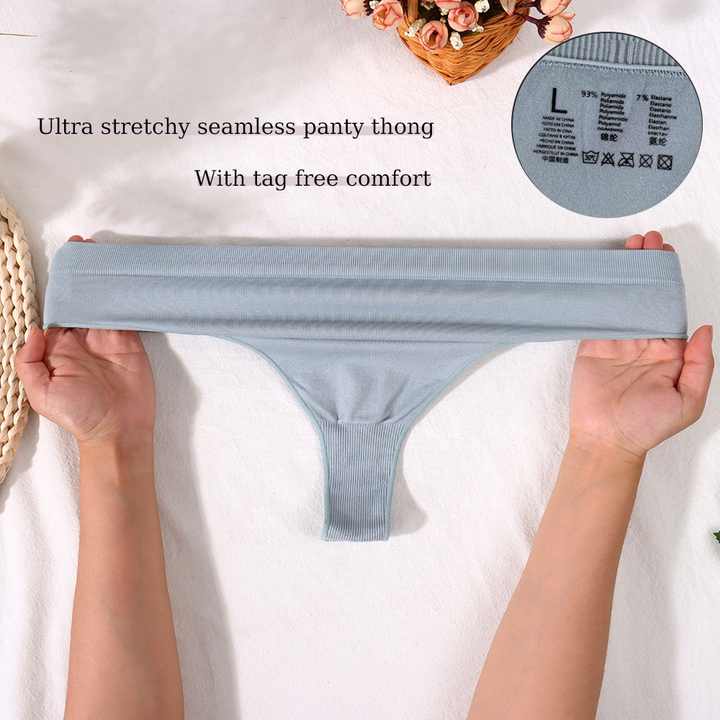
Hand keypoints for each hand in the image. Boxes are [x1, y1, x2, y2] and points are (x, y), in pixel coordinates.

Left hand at [16, 237, 154, 447]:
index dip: (60, 285)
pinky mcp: (130, 342)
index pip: (57, 308)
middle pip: (81, 299)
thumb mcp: (41, 394)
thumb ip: (29, 362)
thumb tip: (36, 328)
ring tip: (106, 257)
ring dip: (104, 281)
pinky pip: (126, 315)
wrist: (118, 431)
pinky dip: (126, 298)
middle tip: (86, 247)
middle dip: (82, 275)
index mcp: (58, 347)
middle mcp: (82, 339)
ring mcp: (107, 339)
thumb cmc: (78, 415)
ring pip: (103, 303)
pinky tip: (125, 281)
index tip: (65, 261)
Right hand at [569, 231, 713, 459]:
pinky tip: (604, 274)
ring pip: (624, 300)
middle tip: (649, 241)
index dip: (671, 281)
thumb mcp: (688, 400)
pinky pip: (598, 315)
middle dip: (649, 268)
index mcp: (669, 352)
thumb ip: (700, 364)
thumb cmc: (648, 425)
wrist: (607, 440)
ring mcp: (617, 342)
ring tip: (630, 247)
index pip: (672, 308)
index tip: (668, 256)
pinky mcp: (593, 345)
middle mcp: (644, 342)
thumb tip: (705, 328)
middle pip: (648, 297)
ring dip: (626, 274)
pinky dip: (601, 294)